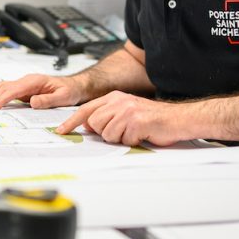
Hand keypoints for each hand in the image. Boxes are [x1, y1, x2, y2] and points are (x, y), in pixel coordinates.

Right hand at [0, 74, 84, 109]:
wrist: (75, 87)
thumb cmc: (70, 91)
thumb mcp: (63, 97)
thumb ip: (48, 100)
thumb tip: (32, 102)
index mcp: (35, 81)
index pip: (13, 89)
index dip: (1, 99)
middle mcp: (27, 81)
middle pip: (3, 87)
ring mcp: (25, 85)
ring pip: (3, 87)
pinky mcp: (24, 90)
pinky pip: (7, 92)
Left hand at [55, 91, 184, 146]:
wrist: (177, 119)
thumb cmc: (152, 118)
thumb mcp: (126, 112)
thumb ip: (107, 116)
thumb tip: (89, 126)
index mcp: (114, 97)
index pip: (86, 110)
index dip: (71, 121)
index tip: (61, 130)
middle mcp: (119, 101)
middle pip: (95, 123)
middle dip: (106, 132)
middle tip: (123, 131)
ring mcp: (127, 110)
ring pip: (107, 133)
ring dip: (120, 138)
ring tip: (133, 132)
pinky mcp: (136, 121)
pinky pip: (123, 139)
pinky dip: (131, 141)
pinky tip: (141, 134)